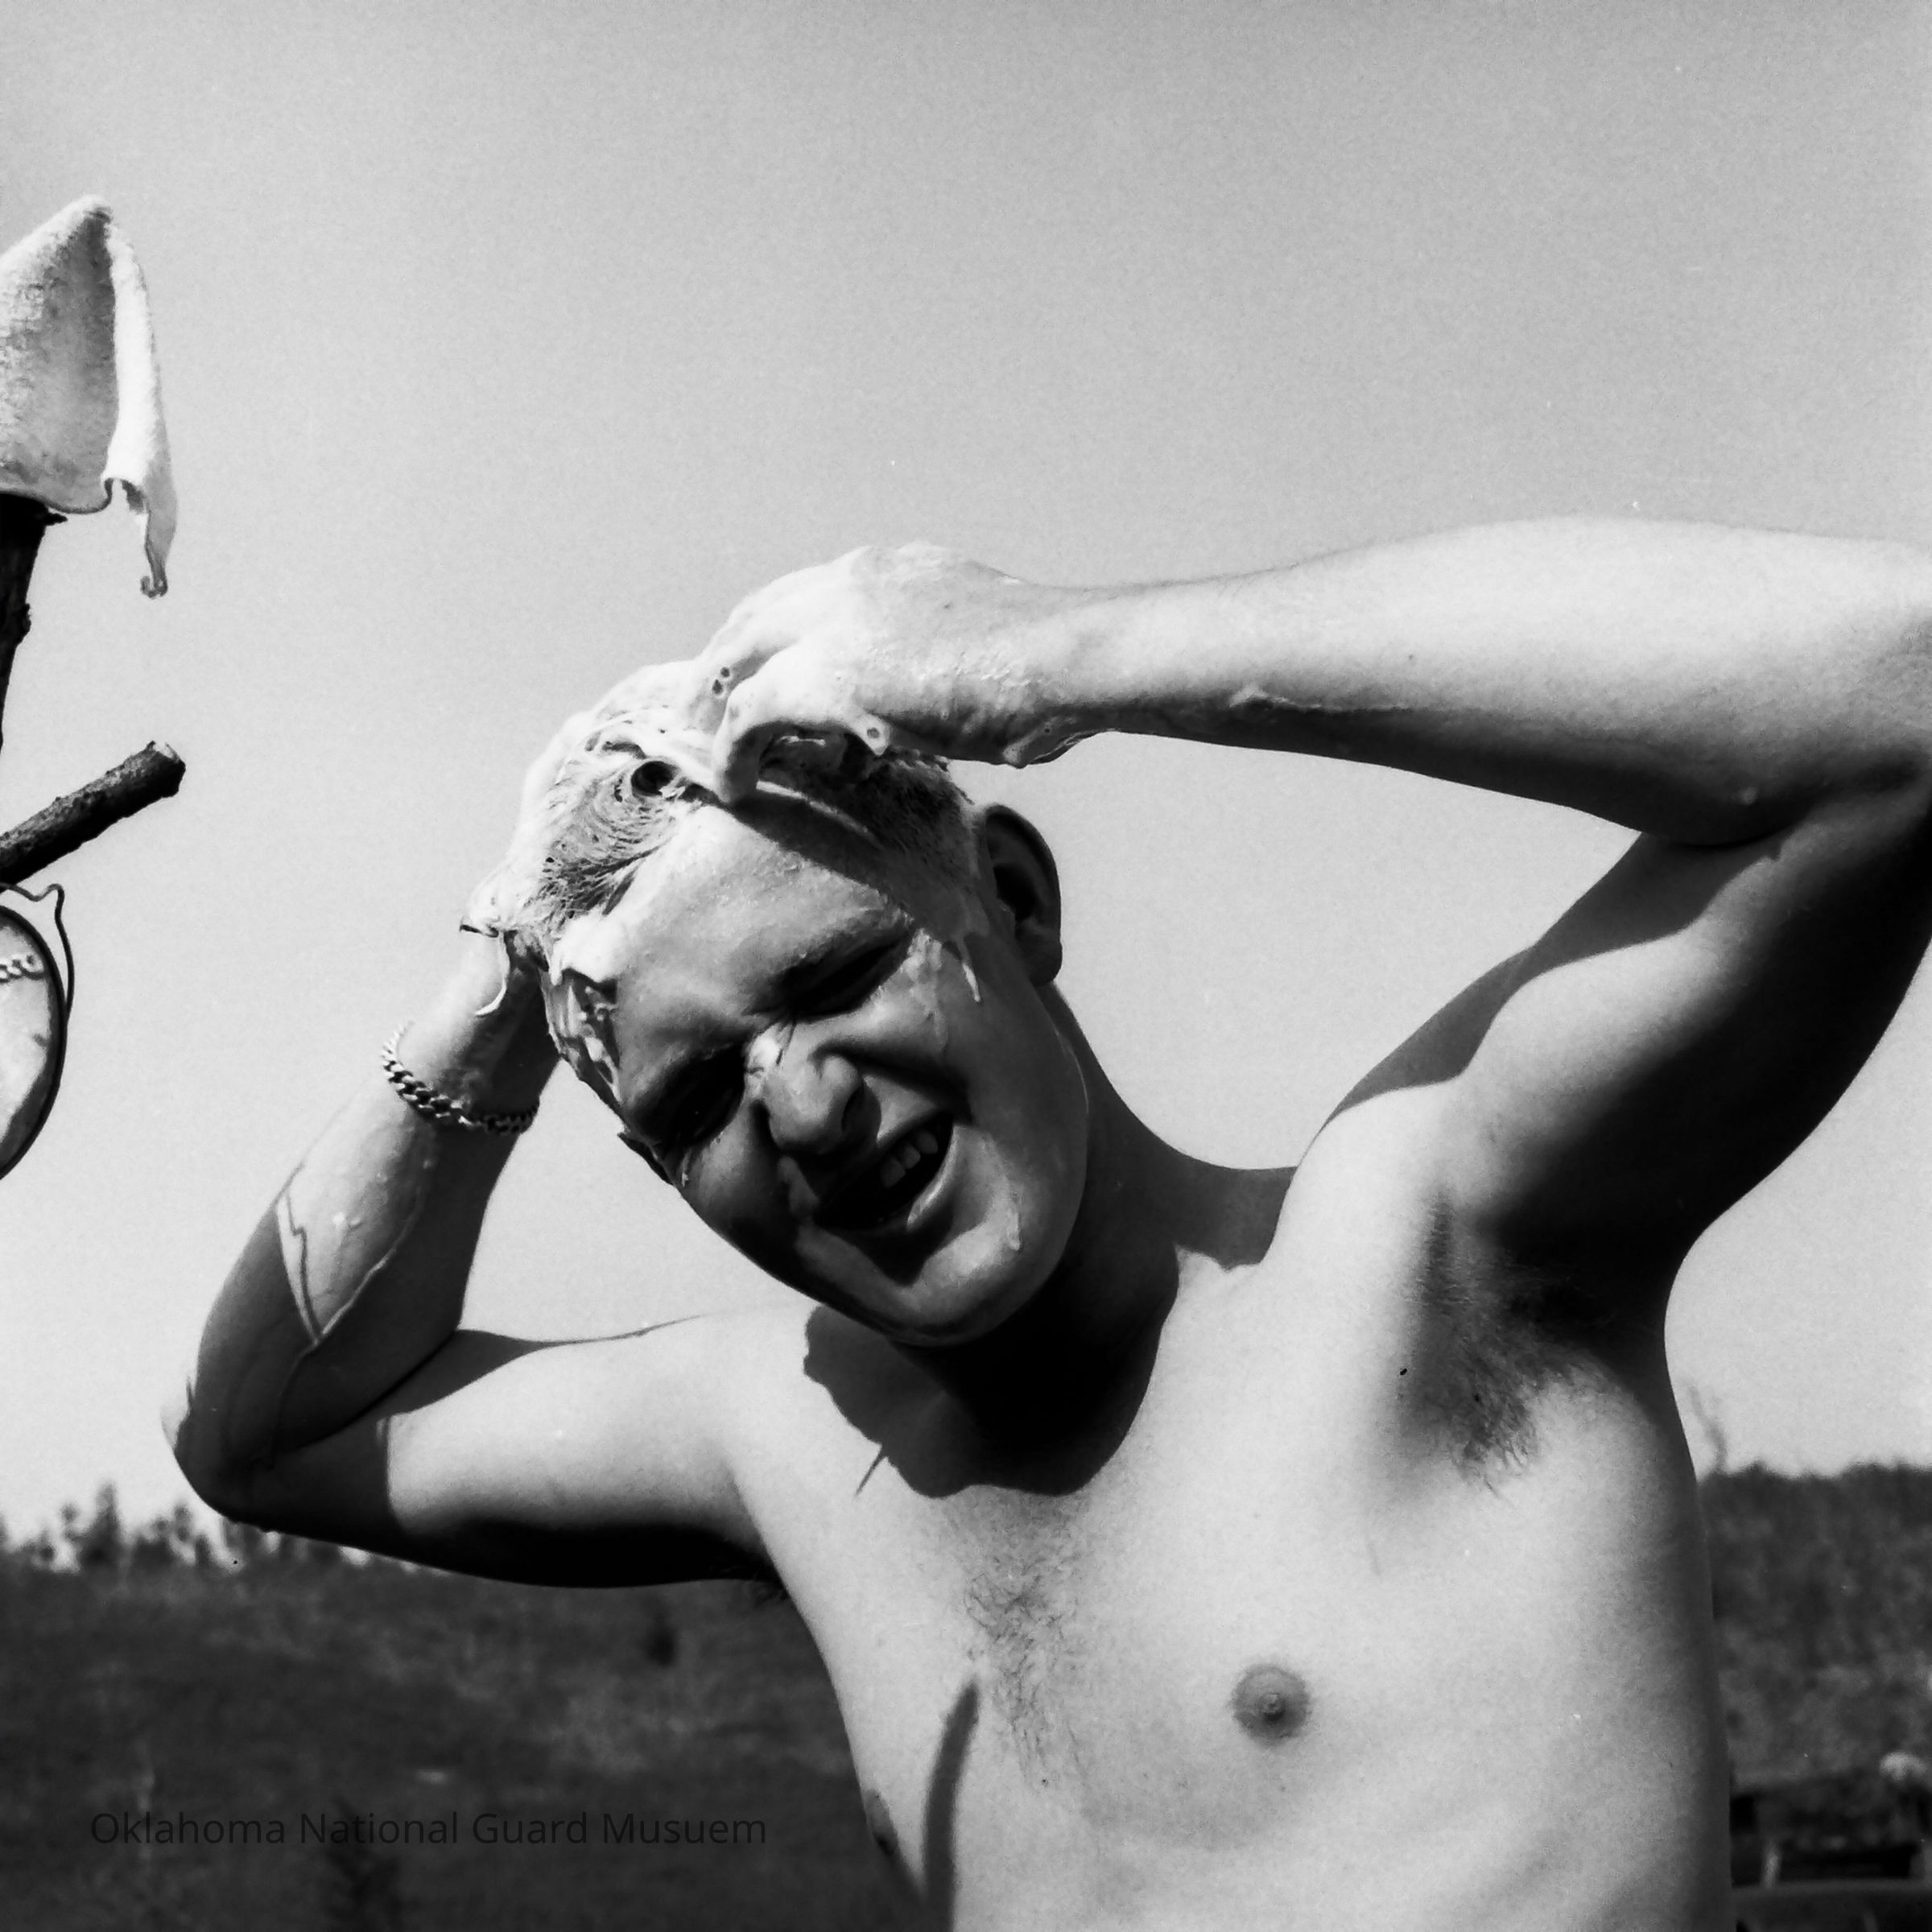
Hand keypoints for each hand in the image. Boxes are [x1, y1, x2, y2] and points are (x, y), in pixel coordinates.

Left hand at [697, 543, 1086, 801]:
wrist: (1064, 659)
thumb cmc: (1050, 670)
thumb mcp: (977, 653)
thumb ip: (934, 672)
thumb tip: (920, 721)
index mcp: (891, 569)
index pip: (805, 597)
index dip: (771, 640)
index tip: (760, 678)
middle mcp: (852, 581)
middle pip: (755, 620)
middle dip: (724, 668)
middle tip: (705, 712)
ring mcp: (835, 622)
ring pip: (741, 660)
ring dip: (716, 709)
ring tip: (709, 754)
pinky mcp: (824, 674)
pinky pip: (750, 714)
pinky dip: (732, 751)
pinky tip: (733, 786)